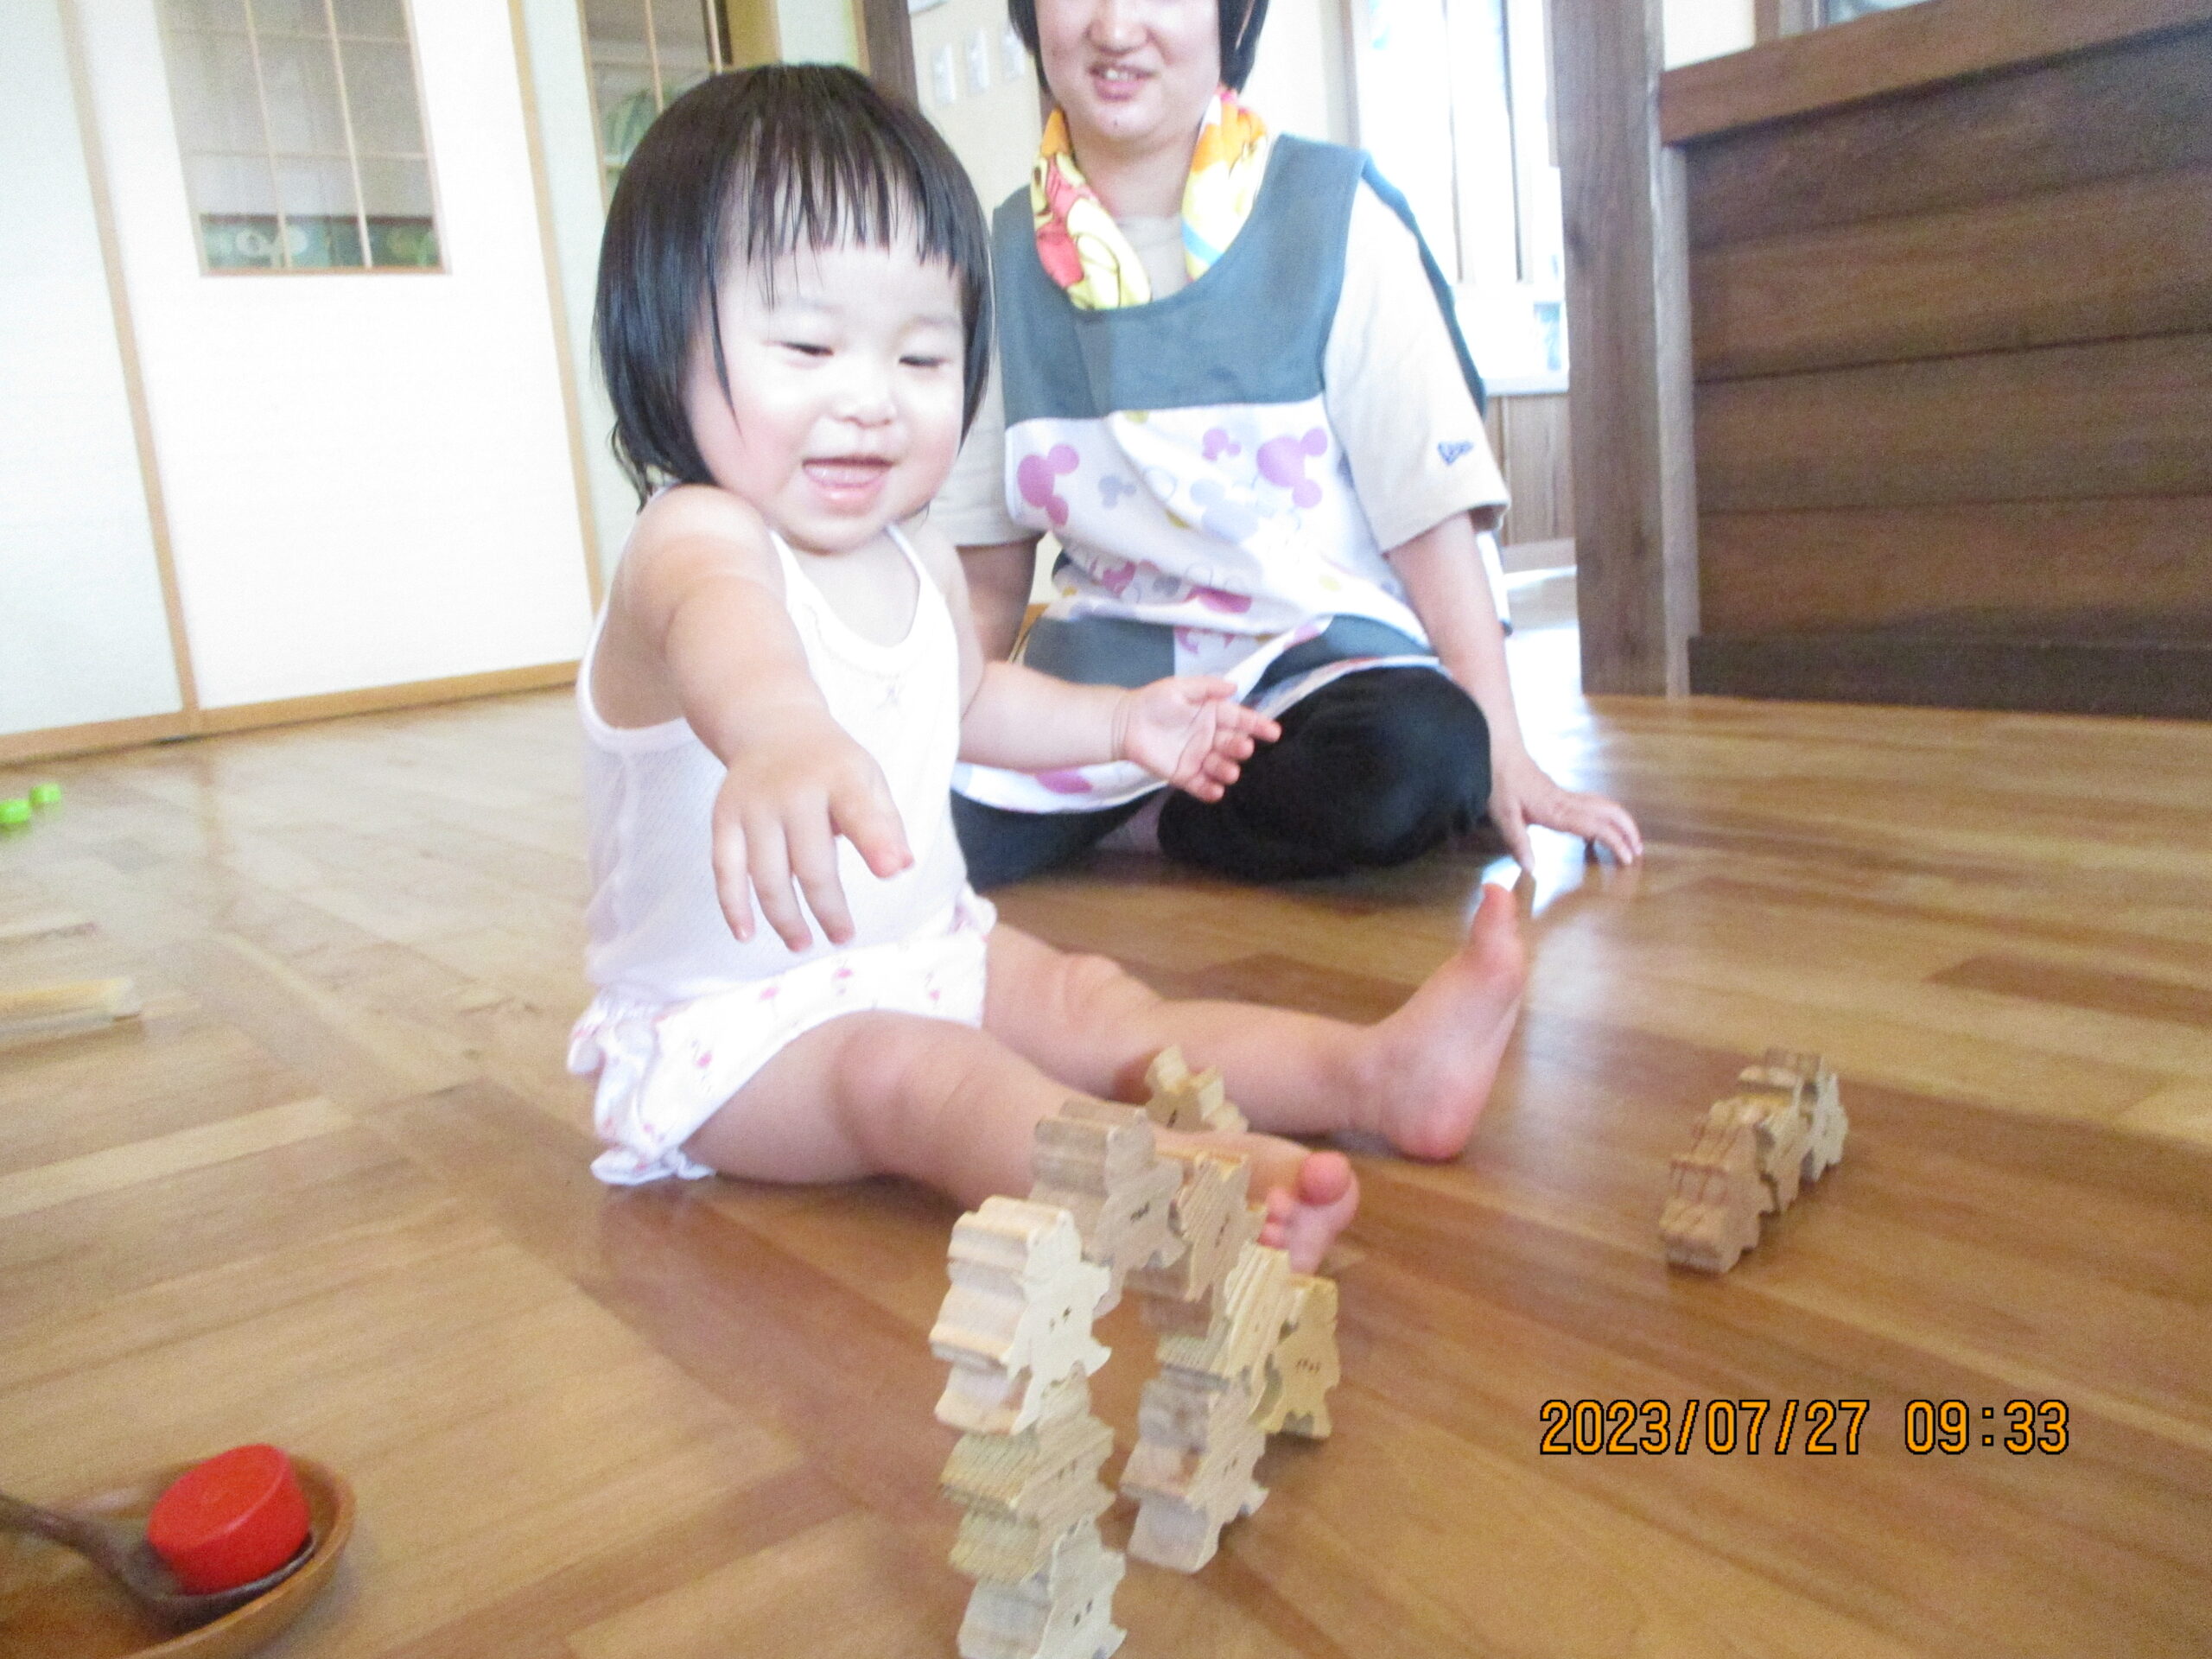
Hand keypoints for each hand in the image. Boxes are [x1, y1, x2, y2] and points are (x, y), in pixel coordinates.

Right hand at [711, 721, 912, 950]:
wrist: (771, 725)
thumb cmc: (830, 764)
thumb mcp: (868, 777)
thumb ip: (886, 822)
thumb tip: (900, 866)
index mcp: (840, 777)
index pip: (860, 811)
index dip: (875, 842)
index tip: (889, 871)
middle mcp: (793, 791)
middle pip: (810, 862)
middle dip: (828, 907)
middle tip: (843, 937)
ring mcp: (754, 806)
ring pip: (766, 875)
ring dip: (784, 917)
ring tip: (802, 944)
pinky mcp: (724, 818)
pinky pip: (725, 869)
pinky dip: (733, 905)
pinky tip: (746, 934)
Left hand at [1114, 677, 1280, 801]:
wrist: (1125, 723)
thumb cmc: (1154, 702)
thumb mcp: (1181, 688)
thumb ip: (1207, 687)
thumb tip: (1235, 686)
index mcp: (1214, 715)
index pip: (1241, 720)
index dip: (1258, 725)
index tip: (1274, 732)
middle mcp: (1211, 738)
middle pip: (1232, 744)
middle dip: (1240, 747)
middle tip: (1243, 748)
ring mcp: (1199, 758)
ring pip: (1220, 766)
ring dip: (1227, 770)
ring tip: (1230, 772)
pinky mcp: (1185, 775)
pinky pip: (1200, 785)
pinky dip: (1209, 790)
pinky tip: (1216, 792)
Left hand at [1488, 746, 1641, 872]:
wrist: (1501, 754)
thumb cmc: (1502, 784)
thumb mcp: (1504, 816)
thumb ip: (1518, 842)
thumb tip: (1531, 869)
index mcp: (1558, 811)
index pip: (1597, 826)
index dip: (1616, 841)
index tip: (1628, 858)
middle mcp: (1568, 803)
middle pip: (1610, 812)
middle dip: (1629, 830)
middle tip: (1639, 851)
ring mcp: (1568, 797)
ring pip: (1605, 806)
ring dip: (1622, 822)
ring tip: (1630, 841)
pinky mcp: (1563, 794)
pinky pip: (1594, 805)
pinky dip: (1607, 817)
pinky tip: (1601, 832)